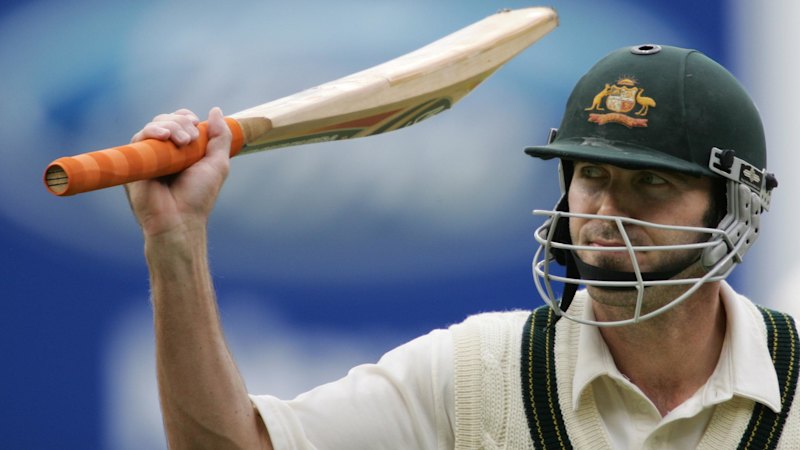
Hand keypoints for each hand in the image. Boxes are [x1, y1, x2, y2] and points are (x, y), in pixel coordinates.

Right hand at [125, 107, 231, 237]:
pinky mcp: (135, 162)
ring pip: (154, 125)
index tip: (196, 124)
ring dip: (171, 126)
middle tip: (191, 139)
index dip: (186, 117)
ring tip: (184, 141)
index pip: (180, 121)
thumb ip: (220, 137)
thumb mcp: (218, 163)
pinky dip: (152, 131)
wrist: (179, 220)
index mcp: (182, 150)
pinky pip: (139, 137)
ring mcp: (149, 156)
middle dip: (181, 122)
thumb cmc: (198, 196)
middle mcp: (164, 151)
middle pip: (167, 119)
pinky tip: (164, 136)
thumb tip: (215, 110)